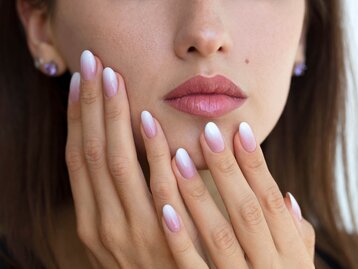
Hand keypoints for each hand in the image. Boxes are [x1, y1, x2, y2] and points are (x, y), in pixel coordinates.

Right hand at [65, 50, 205, 267]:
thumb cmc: (147, 260)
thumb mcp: (121, 232)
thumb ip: (118, 197)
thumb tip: (117, 148)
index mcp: (90, 219)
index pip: (78, 157)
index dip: (76, 117)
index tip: (80, 81)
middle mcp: (101, 223)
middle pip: (90, 151)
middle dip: (90, 105)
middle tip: (92, 63)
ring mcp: (130, 230)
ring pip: (115, 161)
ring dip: (113, 117)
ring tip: (114, 77)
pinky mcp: (163, 236)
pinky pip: (155, 185)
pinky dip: (151, 151)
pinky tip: (149, 119)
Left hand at [160, 122, 315, 267]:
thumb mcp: (296, 266)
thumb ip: (293, 234)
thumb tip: (287, 197)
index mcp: (289, 254)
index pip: (271, 200)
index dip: (256, 164)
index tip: (239, 129)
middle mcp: (267, 266)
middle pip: (245, 210)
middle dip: (226, 168)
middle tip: (207, 130)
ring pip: (216, 233)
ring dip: (196, 193)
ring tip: (177, 155)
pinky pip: (192, 267)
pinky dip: (180, 238)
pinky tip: (165, 207)